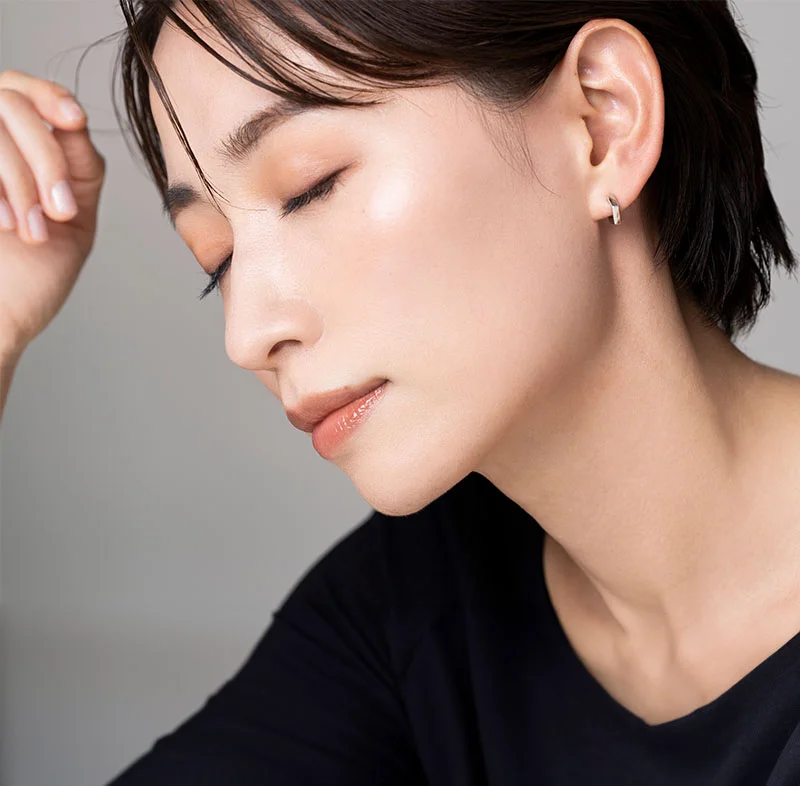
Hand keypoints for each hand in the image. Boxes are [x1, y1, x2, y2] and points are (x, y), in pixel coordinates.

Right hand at [0, 68, 105, 356]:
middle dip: (44, 156)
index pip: (23, 90)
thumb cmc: (30, 279)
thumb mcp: (72, 219)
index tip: (74, 121)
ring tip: (33, 230)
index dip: (49, 95)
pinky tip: (6, 225)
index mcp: (14, 152)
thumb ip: (78, 168)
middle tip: (59, 211)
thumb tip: (74, 119)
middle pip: (9, 102)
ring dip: (20, 177)